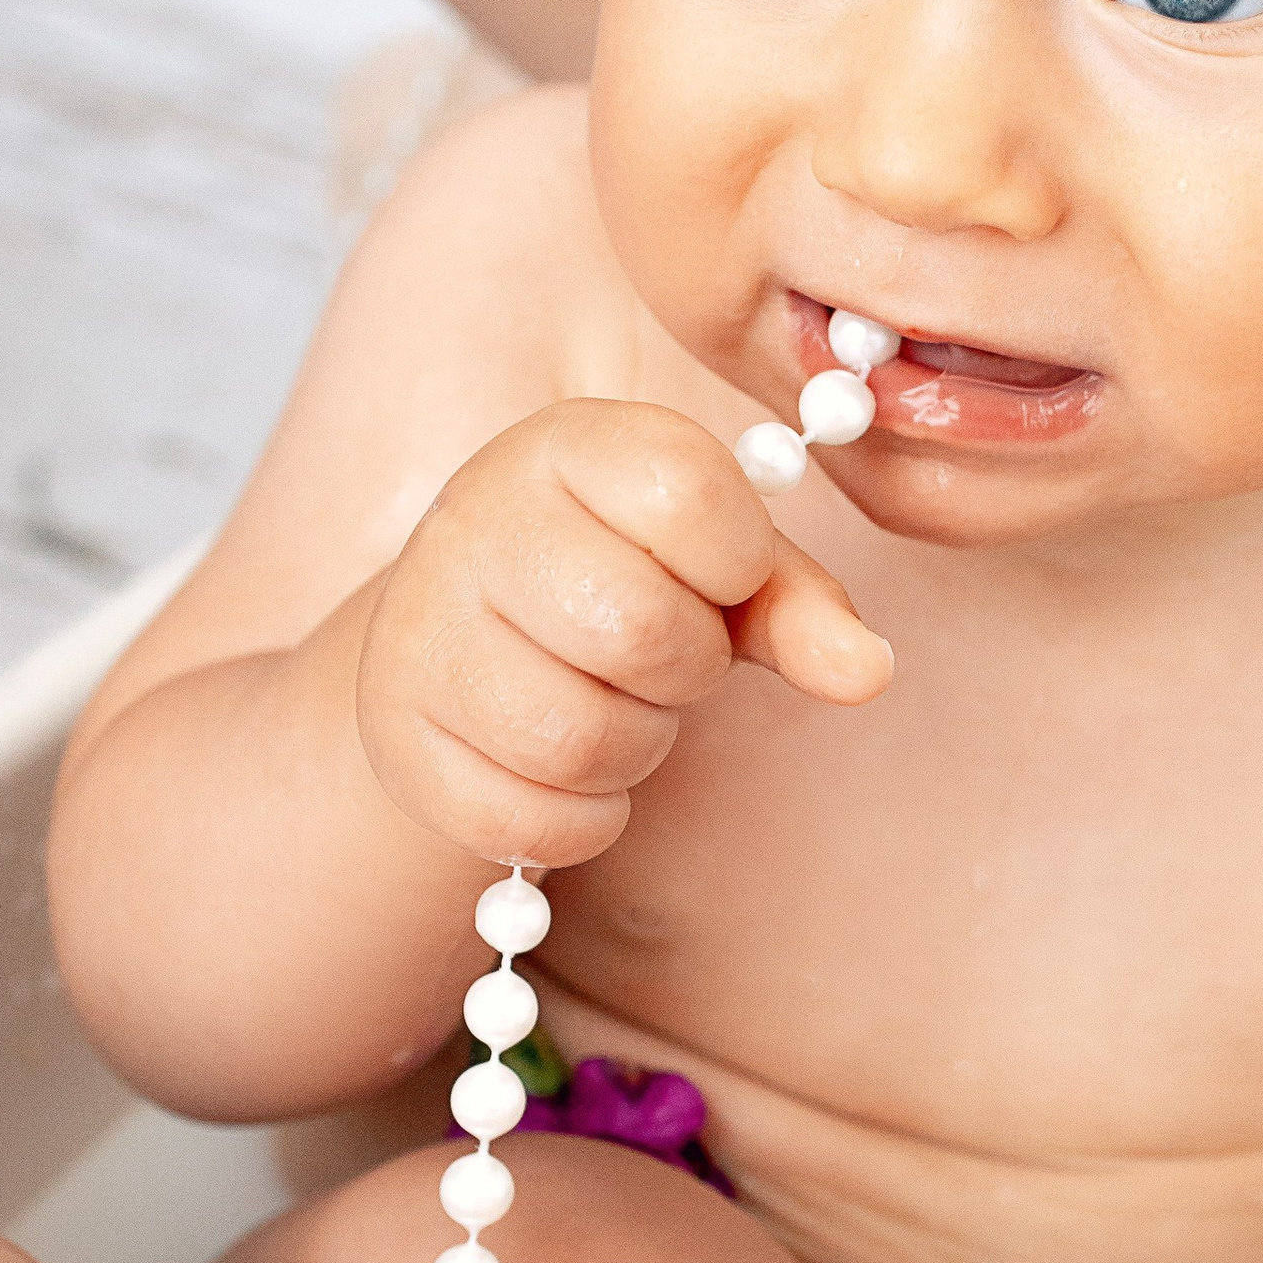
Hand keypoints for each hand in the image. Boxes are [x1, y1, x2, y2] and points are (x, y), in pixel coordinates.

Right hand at [356, 397, 891, 865]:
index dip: (734, 561)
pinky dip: (581, 816)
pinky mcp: (397, 739)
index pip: (691, 495)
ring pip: (578, 738)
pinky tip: (564, 767)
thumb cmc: (618, 583)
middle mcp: (478, 519)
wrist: (458, 646)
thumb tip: (865, 671)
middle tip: (661, 656)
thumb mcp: (719, 569)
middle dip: (683, 668)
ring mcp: (422, 629)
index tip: (715, 572)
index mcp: (570, 445)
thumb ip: (799, 606)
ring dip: (632, 747)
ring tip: (612, 703)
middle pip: (638, 630)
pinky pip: (531, 818)